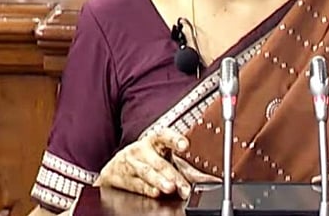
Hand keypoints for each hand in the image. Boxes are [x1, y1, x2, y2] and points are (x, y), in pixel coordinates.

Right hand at [94, 128, 218, 198]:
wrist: (117, 166)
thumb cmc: (148, 158)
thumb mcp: (165, 157)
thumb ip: (187, 168)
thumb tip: (211, 179)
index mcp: (155, 140)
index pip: (165, 135)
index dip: (175, 139)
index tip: (185, 145)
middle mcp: (143, 149)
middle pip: (159, 162)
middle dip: (171, 174)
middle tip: (182, 184)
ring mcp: (132, 163)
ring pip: (147, 173)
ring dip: (159, 181)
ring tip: (169, 187)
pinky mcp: (124, 178)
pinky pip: (136, 184)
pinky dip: (146, 189)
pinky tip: (154, 192)